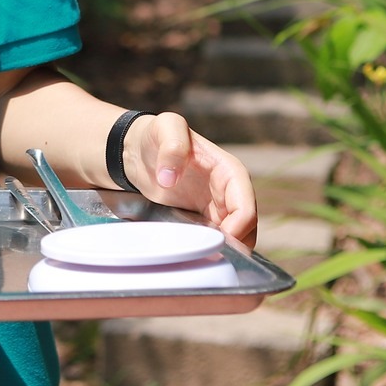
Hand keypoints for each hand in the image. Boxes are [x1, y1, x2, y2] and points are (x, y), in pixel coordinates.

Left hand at [127, 112, 257, 247]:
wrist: (138, 150)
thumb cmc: (156, 135)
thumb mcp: (166, 127)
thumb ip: (172, 147)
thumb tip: (169, 179)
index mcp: (230, 172)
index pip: (245, 207)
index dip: (237, 228)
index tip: (216, 240)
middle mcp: (229, 192)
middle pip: (246, 230)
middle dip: (234, 246)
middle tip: (208, 255)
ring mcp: (216, 208)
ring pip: (235, 239)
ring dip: (223, 251)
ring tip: (200, 257)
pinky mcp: (202, 220)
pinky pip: (215, 240)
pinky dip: (209, 250)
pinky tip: (193, 255)